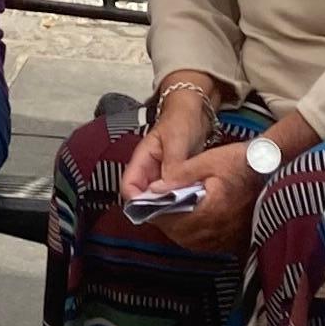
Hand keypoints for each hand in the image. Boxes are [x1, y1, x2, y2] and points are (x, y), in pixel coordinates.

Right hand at [123, 80, 225, 202]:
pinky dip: (179, 200)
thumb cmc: (182, 120)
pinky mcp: (173, 179)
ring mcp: (160, 176)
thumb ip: (171, 166)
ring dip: (169, 205)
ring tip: (185, 209)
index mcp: (141, 159)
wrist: (195, 111)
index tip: (154, 211)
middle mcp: (148, 171)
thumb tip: (165, 190)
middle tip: (175, 214)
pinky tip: (192, 203)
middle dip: (155, 208)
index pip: (128, 187)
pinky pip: (172, 195)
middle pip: (143, 197)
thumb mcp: (177, 141)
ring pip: (158, 199)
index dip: (137, 201)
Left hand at [144, 131, 262, 254]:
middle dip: (163, 218)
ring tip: (170, 208)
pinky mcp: (230, 241)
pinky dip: (190, 232)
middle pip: (176, 232)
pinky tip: (189, 217)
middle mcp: (217, 230)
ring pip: (186, 240)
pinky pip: (201, 243)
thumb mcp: (208, 160)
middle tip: (156, 203)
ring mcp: (224, 238)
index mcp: (210, 209)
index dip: (154, 209)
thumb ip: (179, 174)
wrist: (269, 171)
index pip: (170, 218)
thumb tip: (154, 188)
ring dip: (175, 226)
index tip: (147, 200)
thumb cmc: (242, 163)